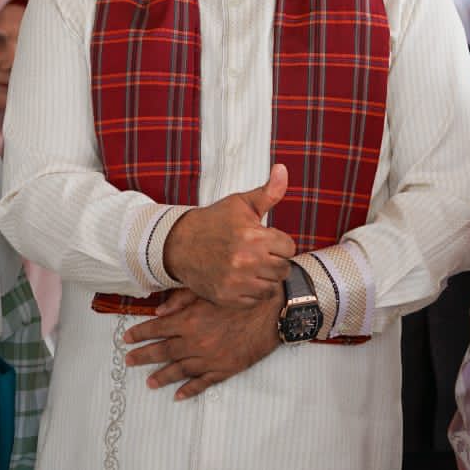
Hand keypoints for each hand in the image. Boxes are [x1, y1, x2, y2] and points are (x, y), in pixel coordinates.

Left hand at [121, 286, 283, 399]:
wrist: (271, 312)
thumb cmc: (239, 298)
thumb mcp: (207, 291)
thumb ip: (180, 300)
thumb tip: (159, 311)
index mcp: (188, 321)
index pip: (156, 329)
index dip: (139, 334)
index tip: (126, 339)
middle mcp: (194, 343)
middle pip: (162, 352)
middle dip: (143, 356)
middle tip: (129, 361)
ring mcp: (209, 359)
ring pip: (179, 371)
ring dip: (161, 377)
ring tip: (149, 382)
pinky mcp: (224, 370)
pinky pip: (202, 383)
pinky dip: (188, 390)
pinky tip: (178, 395)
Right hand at [162, 164, 296, 306]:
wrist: (180, 244)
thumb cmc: (215, 221)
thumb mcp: (241, 203)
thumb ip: (268, 191)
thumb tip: (283, 168)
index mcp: (253, 236)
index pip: (289, 247)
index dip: (280, 243)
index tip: (266, 240)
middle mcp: (246, 261)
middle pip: (283, 269)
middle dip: (275, 260)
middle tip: (260, 254)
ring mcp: (236, 282)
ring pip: (271, 287)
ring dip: (266, 277)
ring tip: (252, 266)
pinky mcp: (227, 297)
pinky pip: (255, 300)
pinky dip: (252, 292)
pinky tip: (242, 278)